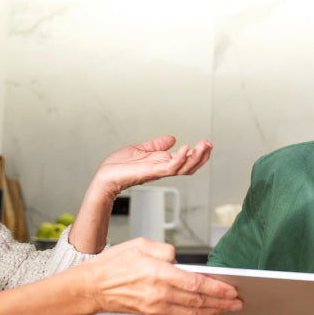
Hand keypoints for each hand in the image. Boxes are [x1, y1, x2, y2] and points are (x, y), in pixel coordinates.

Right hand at [82, 238, 240, 314]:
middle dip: (221, 301)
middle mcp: (159, 292)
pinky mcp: (152, 312)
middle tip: (238, 301)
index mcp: (158, 273)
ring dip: (212, 310)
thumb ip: (165, 250)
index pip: (195, 283)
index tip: (232, 289)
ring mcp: (155, 305)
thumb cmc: (114, 263)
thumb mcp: (141, 244)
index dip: (217, 288)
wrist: (93, 287)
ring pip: (191, 311)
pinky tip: (206, 311)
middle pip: (197, 300)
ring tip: (229, 308)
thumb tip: (179, 259)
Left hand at [92, 135, 212, 197]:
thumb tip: (171, 138)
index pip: (186, 160)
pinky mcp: (151, 172)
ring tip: (203, 145)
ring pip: (183, 167)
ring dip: (196, 157)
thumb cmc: (118, 166)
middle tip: (209, 144)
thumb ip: (157, 145)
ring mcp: (158, 171)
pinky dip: (180, 158)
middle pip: (189, 166)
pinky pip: (170, 167)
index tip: (206, 143)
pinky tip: (185, 148)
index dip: (198, 153)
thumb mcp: (141, 149)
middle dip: (202, 156)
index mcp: (162, 163)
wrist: (104, 176)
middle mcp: (163, 168)